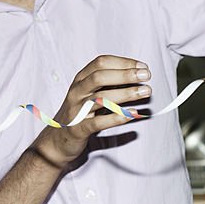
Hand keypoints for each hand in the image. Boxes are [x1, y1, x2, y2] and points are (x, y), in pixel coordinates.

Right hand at [29, 55, 151, 169]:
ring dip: (126, 93)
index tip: (143, 66)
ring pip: (100, 98)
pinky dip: (117, 117)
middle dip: (125, 74)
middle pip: (100, 77)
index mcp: (81, 80)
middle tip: (146, 75)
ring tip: (145, 91)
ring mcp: (76, 110)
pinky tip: (132, 113)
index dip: (123, 63)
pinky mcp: (79, 129)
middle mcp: (77, 92)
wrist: (57, 140)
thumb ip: (108, 84)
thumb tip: (135, 74)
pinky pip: (98, 122)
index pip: (101, 63)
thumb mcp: (91, 93)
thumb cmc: (79, 113)